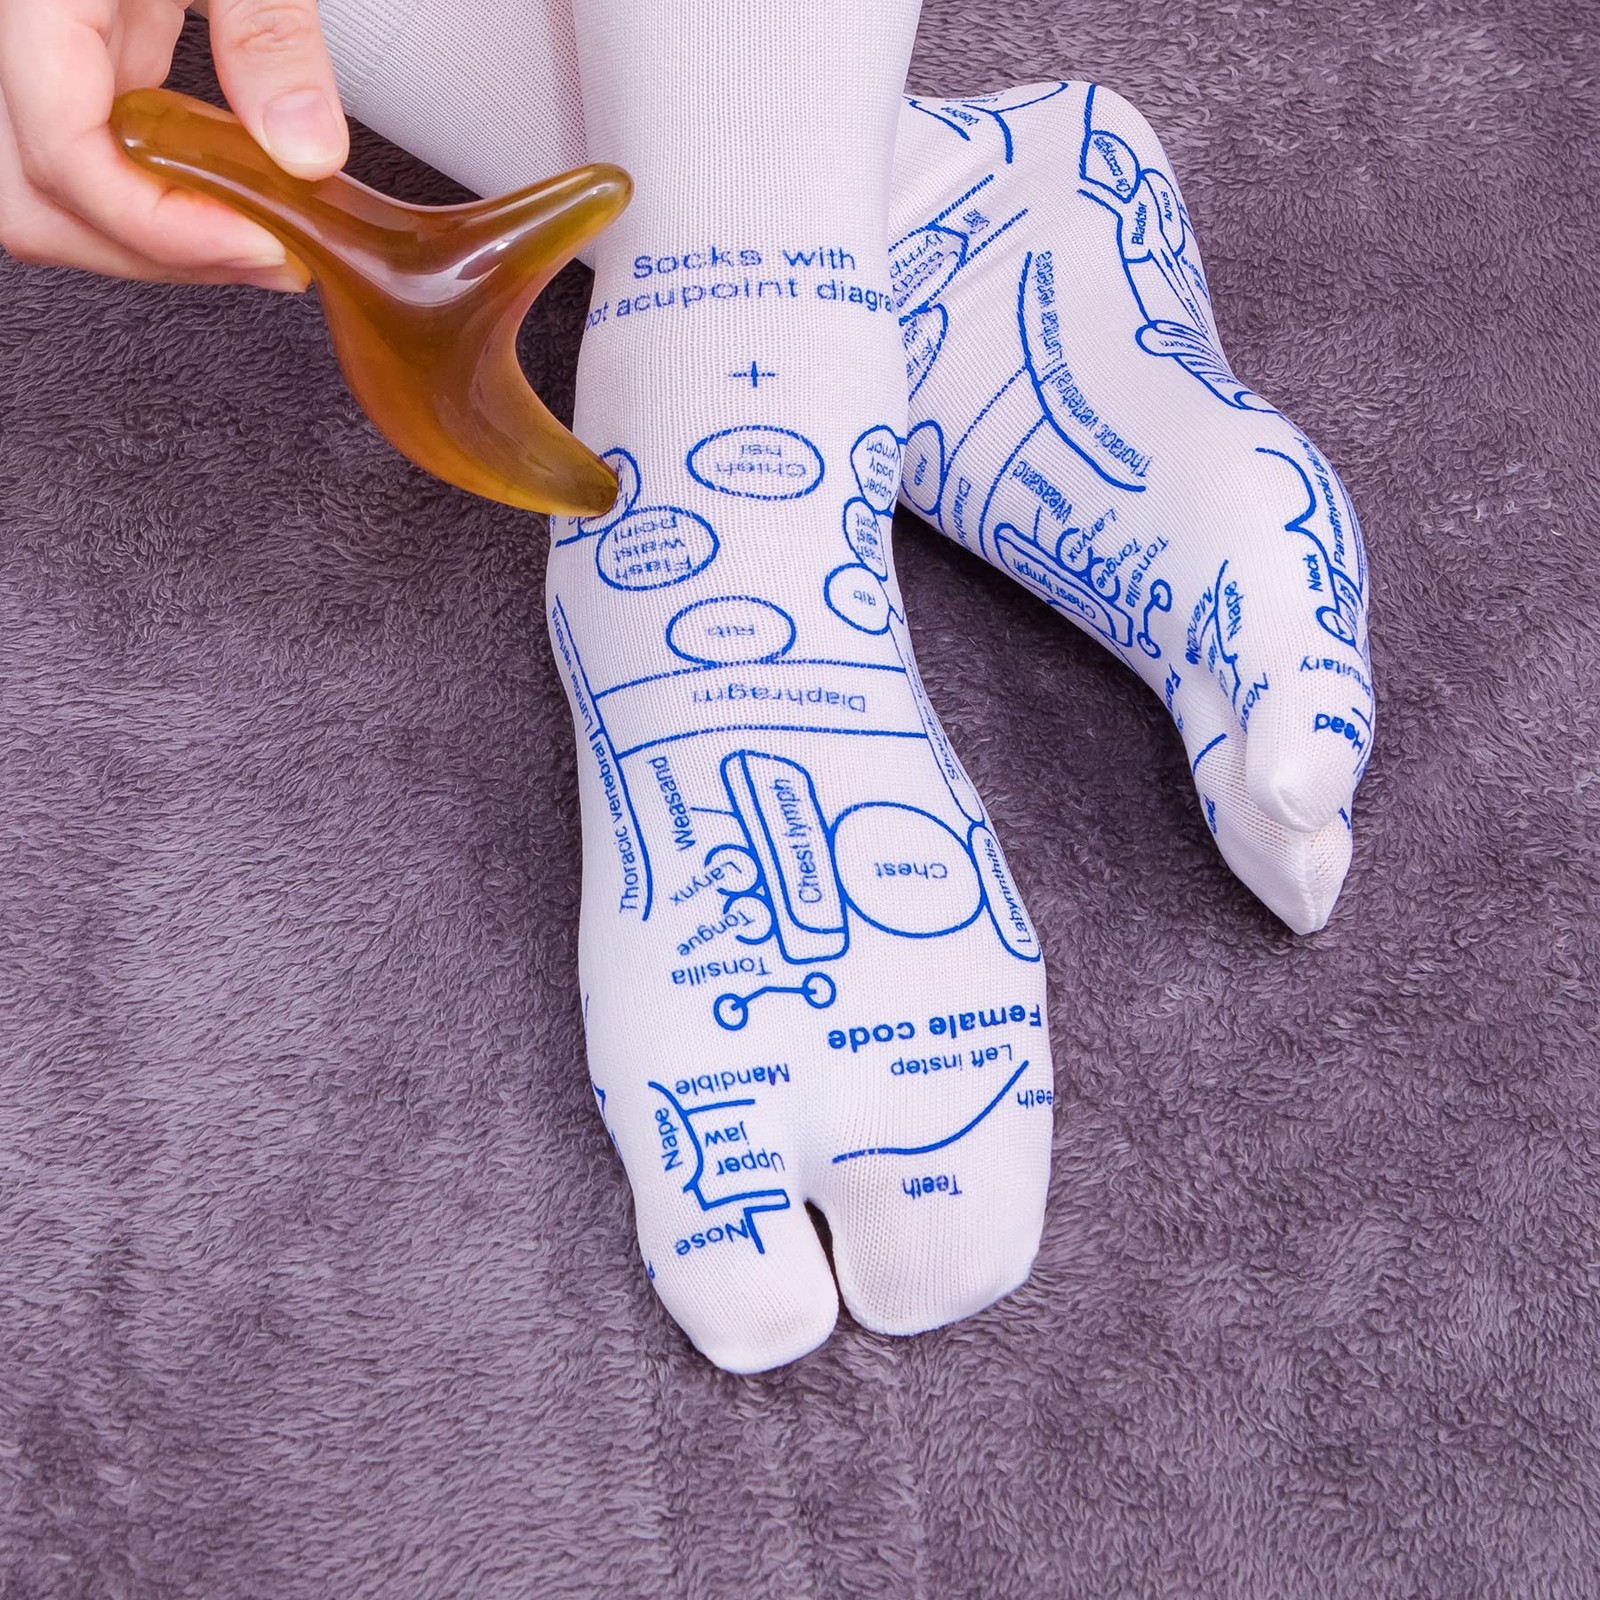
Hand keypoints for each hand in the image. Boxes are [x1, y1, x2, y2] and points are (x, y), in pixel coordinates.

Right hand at [0, 0, 347, 288]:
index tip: (262, 248)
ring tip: (255, 238)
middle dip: (148, 252)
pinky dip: (151, 196)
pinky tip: (229, 197)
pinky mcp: (62, 47)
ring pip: (42, 192)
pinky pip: (80, 153)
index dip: (160, 228)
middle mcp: (9, 25)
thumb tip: (307, 152)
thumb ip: (268, 34)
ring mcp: (28, 41)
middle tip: (263, 257)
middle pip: (30, 198)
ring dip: (147, 239)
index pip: (61, 152)